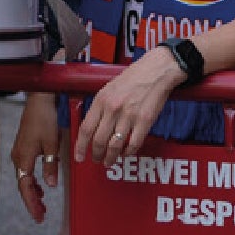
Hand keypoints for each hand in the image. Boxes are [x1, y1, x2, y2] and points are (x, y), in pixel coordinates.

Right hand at [11, 91, 61, 222]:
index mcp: (23, 158)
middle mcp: (18, 157)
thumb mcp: (52, 145)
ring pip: (24, 178)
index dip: (31, 203)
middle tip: (41, 217)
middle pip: (23, 185)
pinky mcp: (23, 148)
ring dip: (32, 192)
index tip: (38, 216)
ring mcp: (19, 152)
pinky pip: (26, 170)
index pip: (25, 187)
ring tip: (42, 205)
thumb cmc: (44, 120)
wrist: (38, 101)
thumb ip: (51, 166)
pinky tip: (41, 186)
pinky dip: (32, 182)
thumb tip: (51, 185)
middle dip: (32, 201)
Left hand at [76, 48, 184, 167]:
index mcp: (100, 100)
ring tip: (108, 162)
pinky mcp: (145, 121)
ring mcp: (129, 116)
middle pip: (99, 139)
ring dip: (111, 157)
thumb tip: (92, 126)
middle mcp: (112, 109)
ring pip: (115, 144)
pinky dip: (128, 152)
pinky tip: (125, 154)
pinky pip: (134, 143)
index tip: (79, 156)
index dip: (80, 145)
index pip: (85, 128)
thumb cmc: (132, 79)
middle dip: (96, 154)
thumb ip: (100, 107)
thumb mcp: (107, 89)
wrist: (155, 72)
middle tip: (95, 160)